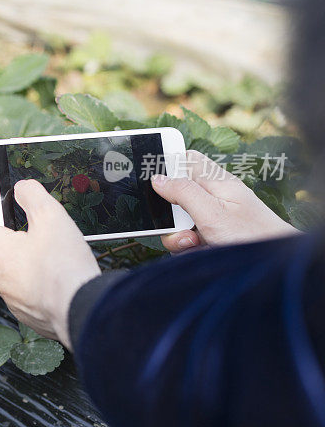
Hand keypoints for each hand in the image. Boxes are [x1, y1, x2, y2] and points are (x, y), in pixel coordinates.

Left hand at [0, 179, 99, 349]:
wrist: (86, 313)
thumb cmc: (66, 268)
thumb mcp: (52, 216)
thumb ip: (32, 194)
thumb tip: (22, 189)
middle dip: (13, 231)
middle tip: (38, 228)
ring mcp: (10, 296)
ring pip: (13, 267)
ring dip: (28, 257)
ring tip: (53, 254)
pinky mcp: (25, 311)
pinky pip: (26, 288)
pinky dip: (39, 279)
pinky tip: (58, 275)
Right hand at [153, 150, 298, 251]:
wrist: (274, 268)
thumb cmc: (253, 237)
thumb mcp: (212, 212)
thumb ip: (184, 192)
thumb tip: (157, 178)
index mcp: (216, 182)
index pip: (187, 159)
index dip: (168, 164)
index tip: (152, 176)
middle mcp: (213, 198)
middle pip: (175, 195)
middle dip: (169, 213)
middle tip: (182, 225)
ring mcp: (212, 219)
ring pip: (178, 222)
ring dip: (178, 236)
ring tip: (195, 244)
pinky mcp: (211, 238)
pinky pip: (186, 240)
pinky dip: (188, 249)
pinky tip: (200, 253)